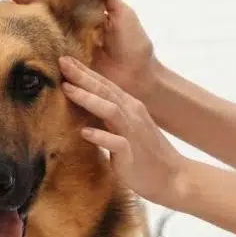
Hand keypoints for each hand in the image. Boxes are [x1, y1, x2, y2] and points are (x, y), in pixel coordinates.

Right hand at [6, 0, 158, 101]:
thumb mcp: (123, 15)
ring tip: (5, 12)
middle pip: (41, 15)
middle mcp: (68, 33)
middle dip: (23, 1)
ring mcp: (64, 53)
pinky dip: (30, 52)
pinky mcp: (65, 73)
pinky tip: (17, 42)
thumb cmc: (135, 47)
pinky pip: (44, 61)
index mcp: (80, 17)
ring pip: (38, 35)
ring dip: (22, 24)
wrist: (141, 79)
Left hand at [59, 56, 187, 205]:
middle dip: (83, 76)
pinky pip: (116, 143)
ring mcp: (133, 134)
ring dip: (88, 99)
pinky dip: (101, 136)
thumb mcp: (126, 129)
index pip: (105, 84)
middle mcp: (132, 115)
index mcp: (130, 107)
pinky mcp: (132, 154)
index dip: (85, 71)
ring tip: (67, 89)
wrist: (172, 177)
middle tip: (62, 62)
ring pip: (110, 110)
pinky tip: (85, 132)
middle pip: (105, 91)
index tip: (64, 59)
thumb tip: (85, 107)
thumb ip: (109, 116)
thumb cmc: (145, 154)